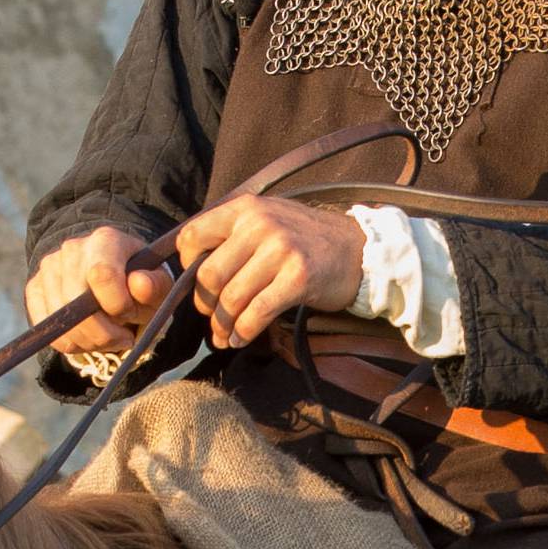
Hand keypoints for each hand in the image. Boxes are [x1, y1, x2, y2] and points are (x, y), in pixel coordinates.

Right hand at [26, 227, 171, 361]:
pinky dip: (70, 343)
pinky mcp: (34, 288)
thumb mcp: (157, 286)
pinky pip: (47, 328)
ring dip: (89, 342)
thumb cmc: (138, 284)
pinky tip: (88, 338)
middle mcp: (72, 249)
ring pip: (61, 320)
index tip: (131, 315)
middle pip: (76, 301)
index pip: (101, 274)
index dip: (117, 305)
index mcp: (105, 241)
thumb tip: (138, 283)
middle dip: (103, 333)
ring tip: (108, 338)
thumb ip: (155, 286)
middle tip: (122, 339)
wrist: (111, 280)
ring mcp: (49, 267)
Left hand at [174, 195, 365, 347]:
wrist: (359, 250)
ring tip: (224, 336)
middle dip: (205, 305)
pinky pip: (258, 312)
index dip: (187, 267)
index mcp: (246, 209)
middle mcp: (260, 225)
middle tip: (212, 319)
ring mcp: (280, 250)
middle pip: (210, 275)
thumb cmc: (308, 240)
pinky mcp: (298, 278)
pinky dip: (244, 332)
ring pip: (232, 298)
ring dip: (223, 325)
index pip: (193, 237)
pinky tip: (241, 340)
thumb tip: (194, 269)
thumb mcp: (269, 219)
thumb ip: (234, 235)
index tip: (202, 285)